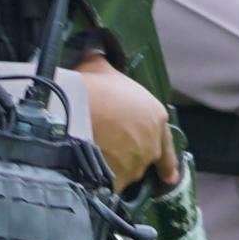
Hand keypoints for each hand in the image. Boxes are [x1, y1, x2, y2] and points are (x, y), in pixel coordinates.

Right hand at [79, 61, 171, 188]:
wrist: (69, 113)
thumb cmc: (88, 87)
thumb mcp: (101, 66)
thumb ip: (106, 65)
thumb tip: (96, 52)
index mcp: (156, 117)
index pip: (166, 145)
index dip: (166, 162)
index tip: (169, 176)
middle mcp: (151, 144)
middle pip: (143, 158)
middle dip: (128, 157)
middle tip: (108, 150)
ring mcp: (136, 164)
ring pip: (126, 173)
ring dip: (114, 169)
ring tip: (93, 158)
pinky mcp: (118, 180)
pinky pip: (110, 187)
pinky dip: (101, 184)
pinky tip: (87, 178)